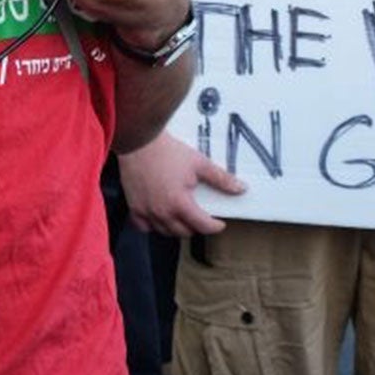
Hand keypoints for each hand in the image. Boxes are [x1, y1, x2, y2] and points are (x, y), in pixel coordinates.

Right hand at [117, 133, 244, 236]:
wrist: (139, 141)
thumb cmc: (167, 151)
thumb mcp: (198, 163)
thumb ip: (220, 178)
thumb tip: (240, 188)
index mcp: (180, 203)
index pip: (203, 226)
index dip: (215, 226)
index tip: (219, 223)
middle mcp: (162, 212)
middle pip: (184, 232)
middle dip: (196, 227)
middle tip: (201, 218)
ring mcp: (146, 211)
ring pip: (165, 232)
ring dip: (176, 228)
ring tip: (182, 217)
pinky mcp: (134, 206)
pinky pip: (144, 227)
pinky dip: (153, 226)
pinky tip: (159, 217)